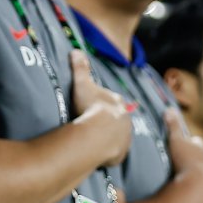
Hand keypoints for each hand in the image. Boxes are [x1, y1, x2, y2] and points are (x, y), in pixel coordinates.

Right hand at [69, 51, 131, 166]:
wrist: (97, 135)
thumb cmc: (90, 107)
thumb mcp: (82, 84)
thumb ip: (80, 67)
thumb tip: (76, 50)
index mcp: (118, 102)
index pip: (112, 100)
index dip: (103, 102)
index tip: (93, 105)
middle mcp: (126, 119)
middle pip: (117, 118)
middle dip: (108, 120)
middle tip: (93, 123)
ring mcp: (125, 137)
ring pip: (118, 135)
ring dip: (109, 136)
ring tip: (94, 139)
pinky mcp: (121, 153)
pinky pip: (115, 151)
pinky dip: (108, 151)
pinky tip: (98, 152)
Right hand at [163, 109, 202, 202]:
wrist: (196, 188)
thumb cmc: (186, 161)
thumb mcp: (176, 141)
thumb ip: (173, 126)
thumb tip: (170, 109)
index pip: (197, 142)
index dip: (190, 143)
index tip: (182, 146)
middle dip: (197, 159)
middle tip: (184, 163)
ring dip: (201, 174)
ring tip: (188, 178)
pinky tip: (193, 190)